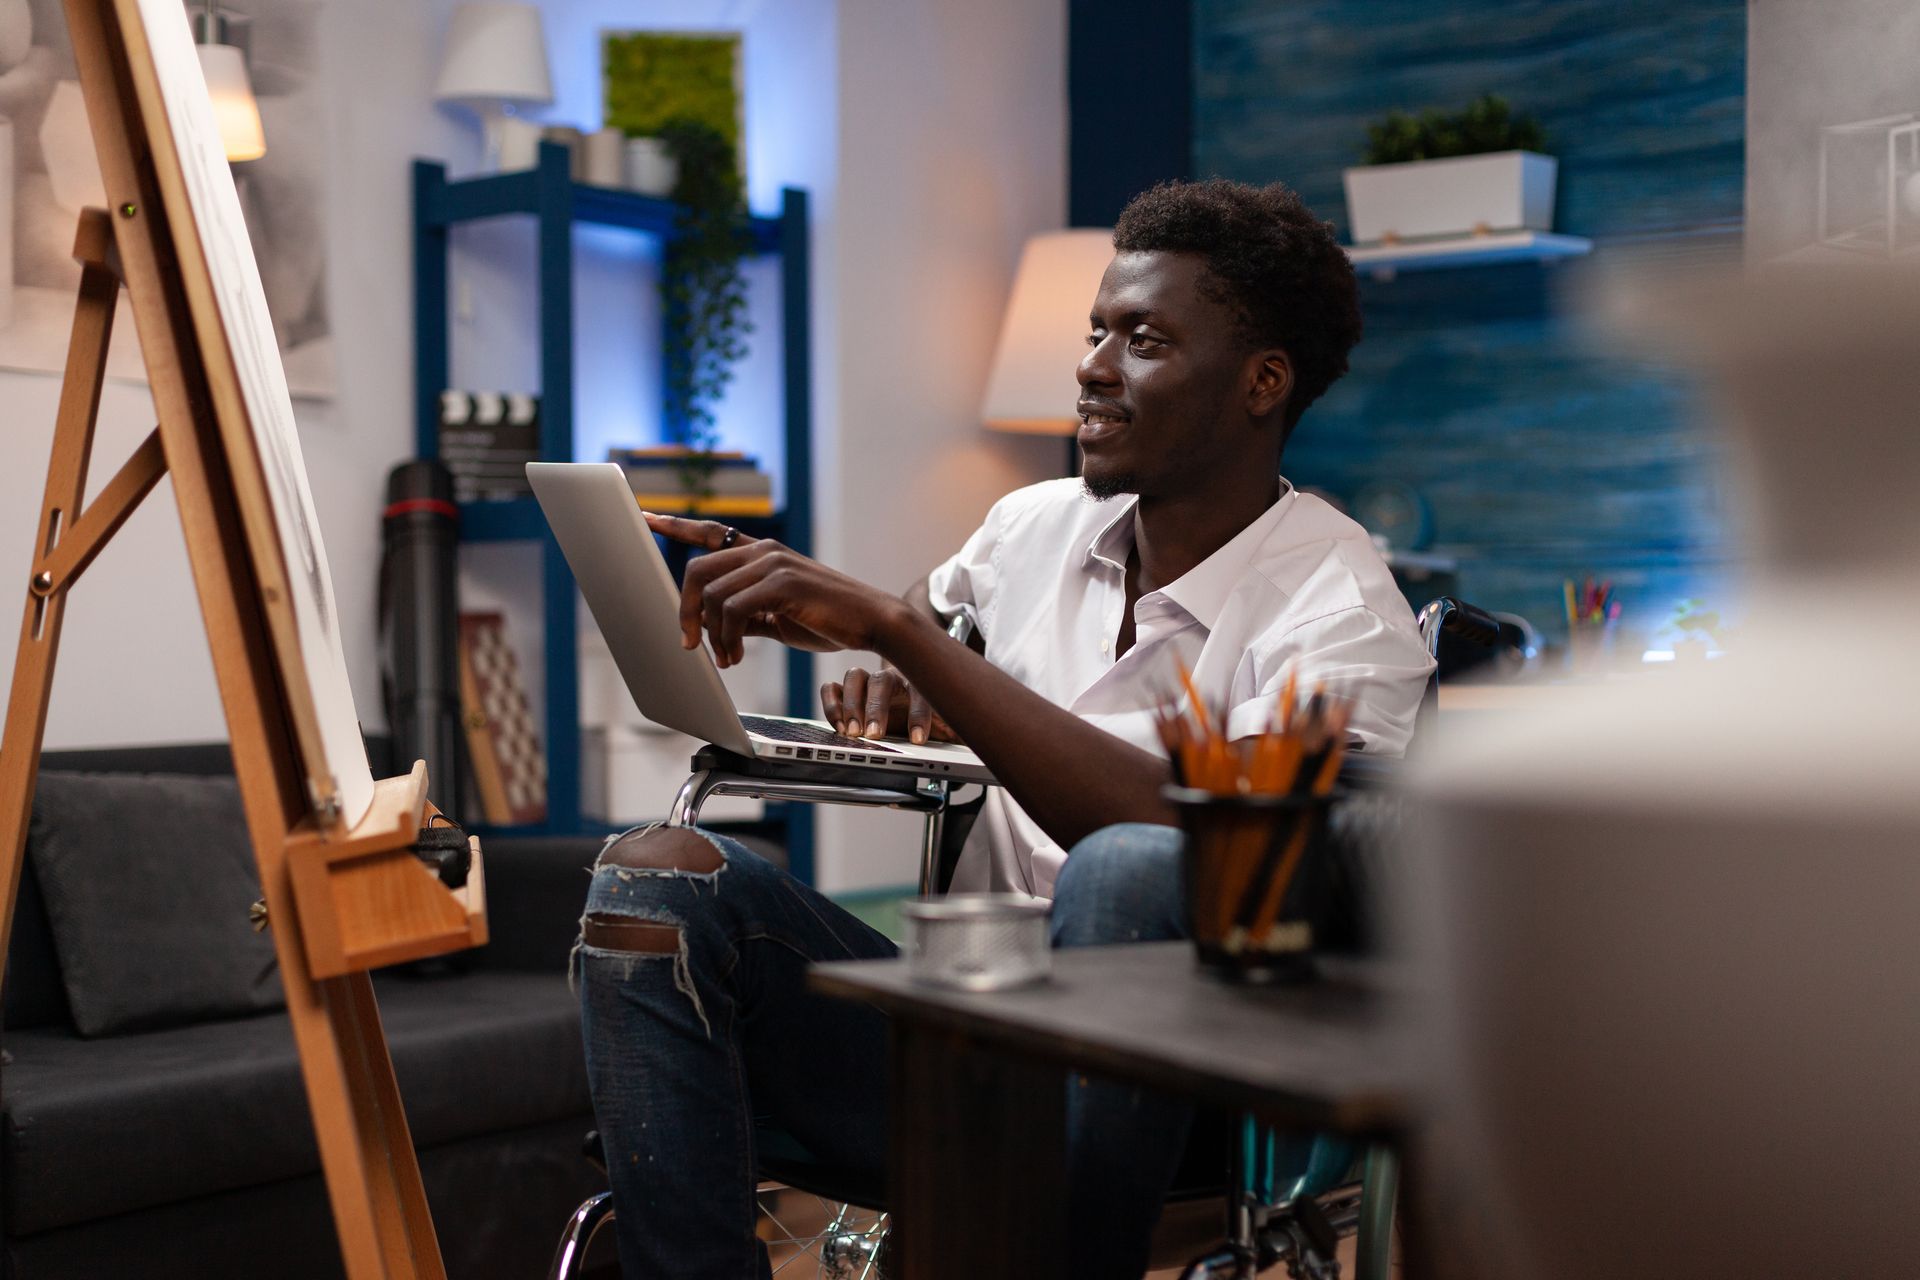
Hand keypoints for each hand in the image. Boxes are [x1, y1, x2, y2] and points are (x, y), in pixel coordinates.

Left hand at [644, 512, 902, 665]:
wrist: (873, 622)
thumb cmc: (829, 621)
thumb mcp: (779, 617)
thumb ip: (746, 616)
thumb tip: (712, 628)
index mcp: (762, 553)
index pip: (711, 532)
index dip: (676, 525)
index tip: (647, 518)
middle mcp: (764, 550)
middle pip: (697, 570)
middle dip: (684, 611)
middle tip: (688, 644)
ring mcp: (773, 563)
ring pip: (711, 594)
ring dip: (710, 635)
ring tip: (726, 659)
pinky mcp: (782, 582)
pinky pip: (732, 609)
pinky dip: (727, 638)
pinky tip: (736, 657)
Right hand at [821, 664, 960, 744]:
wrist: (920, 720)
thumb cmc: (937, 725)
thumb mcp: (955, 731)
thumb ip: (965, 735)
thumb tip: (988, 746)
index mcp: (923, 686)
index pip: (922, 692)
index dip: (919, 714)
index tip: (917, 739)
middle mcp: (895, 681)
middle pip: (883, 681)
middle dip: (877, 708)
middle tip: (873, 734)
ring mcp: (870, 684)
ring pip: (856, 678)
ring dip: (852, 705)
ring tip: (852, 732)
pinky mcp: (849, 693)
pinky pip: (833, 687)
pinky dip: (831, 702)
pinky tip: (837, 723)